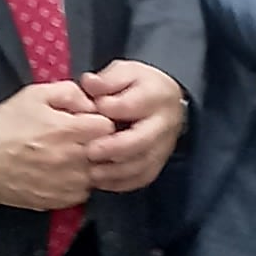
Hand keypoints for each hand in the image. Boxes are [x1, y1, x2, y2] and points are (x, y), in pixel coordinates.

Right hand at [0, 80, 113, 208]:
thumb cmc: (7, 124)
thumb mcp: (35, 95)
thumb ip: (70, 92)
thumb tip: (91, 104)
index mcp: (69, 130)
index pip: (108, 126)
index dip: (101, 120)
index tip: (90, 121)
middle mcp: (73, 159)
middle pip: (107, 152)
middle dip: (99, 143)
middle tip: (83, 138)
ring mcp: (67, 183)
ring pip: (98, 174)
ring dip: (90, 165)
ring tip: (72, 156)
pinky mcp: (58, 200)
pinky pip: (83, 193)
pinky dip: (78, 183)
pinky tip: (63, 173)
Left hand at [76, 58, 186, 193]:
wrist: (166, 101)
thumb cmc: (139, 86)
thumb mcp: (125, 72)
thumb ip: (107, 79)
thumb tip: (89, 84)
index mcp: (156, 96)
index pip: (131, 105)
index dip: (107, 108)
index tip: (89, 108)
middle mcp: (164, 124)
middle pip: (140, 141)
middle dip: (112, 148)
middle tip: (89, 151)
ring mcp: (163, 146)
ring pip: (141, 165)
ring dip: (114, 172)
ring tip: (91, 172)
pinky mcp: (158, 163)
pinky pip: (142, 178)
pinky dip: (120, 183)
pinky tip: (101, 181)